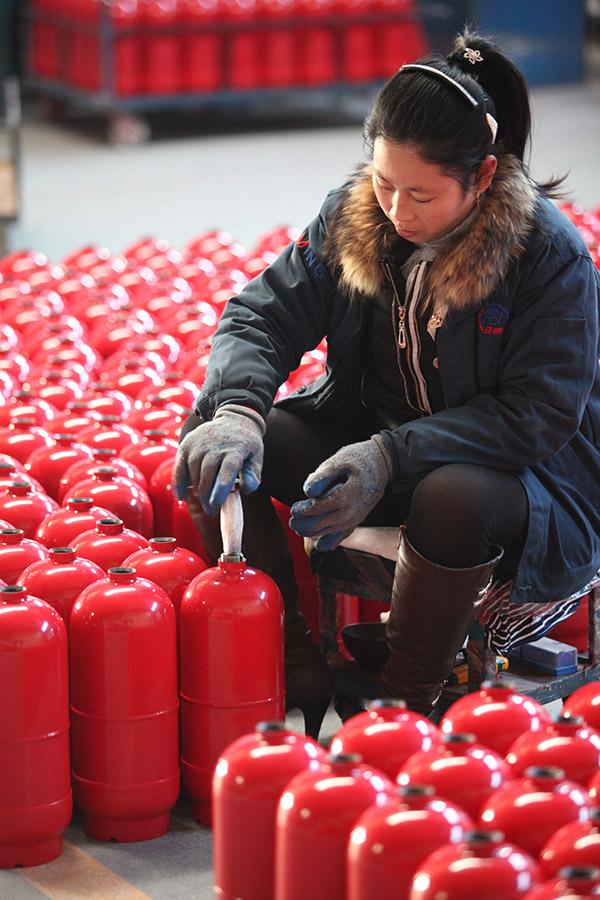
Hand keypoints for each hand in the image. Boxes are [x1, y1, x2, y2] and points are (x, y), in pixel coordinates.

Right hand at [173, 405, 264, 514]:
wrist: (234, 419)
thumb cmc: (246, 445)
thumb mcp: (257, 458)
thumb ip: (253, 476)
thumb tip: (244, 489)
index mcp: (235, 450)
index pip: (226, 473)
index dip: (219, 491)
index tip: (216, 505)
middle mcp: (215, 445)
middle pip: (207, 475)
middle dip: (207, 496)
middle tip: (211, 510)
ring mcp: (199, 444)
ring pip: (194, 473)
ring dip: (197, 490)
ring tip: (204, 500)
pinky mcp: (187, 444)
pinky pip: (180, 467)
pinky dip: (179, 483)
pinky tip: (181, 495)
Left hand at [289, 437, 391, 551]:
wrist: (382, 463)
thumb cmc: (358, 459)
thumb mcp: (340, 460)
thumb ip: (323, 475)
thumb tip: (308, 491)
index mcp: (349, 493)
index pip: (323, 507)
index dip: (306, 510)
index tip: (294, 510)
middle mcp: (354, 509)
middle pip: (325, 523)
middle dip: (306, 525)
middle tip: (292, 521)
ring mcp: (357, 516)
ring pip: (332, 531)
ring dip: (314, 532)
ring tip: (299, 529)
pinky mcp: (358, 518)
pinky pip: (344, 534)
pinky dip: (332, 541)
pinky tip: (320, 545)